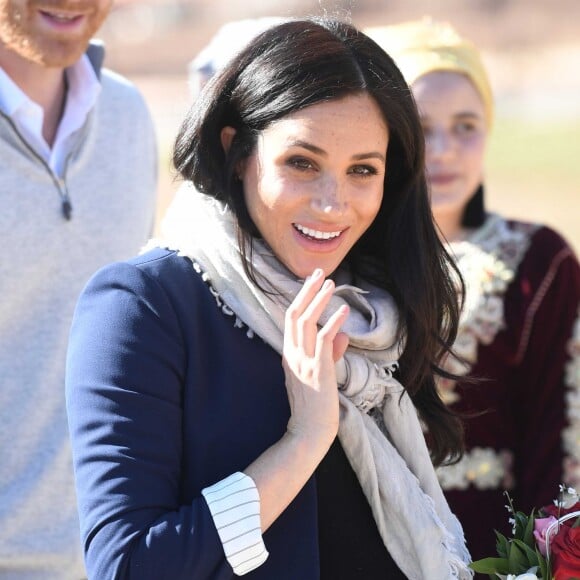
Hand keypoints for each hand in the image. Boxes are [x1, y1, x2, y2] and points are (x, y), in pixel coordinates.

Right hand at [282, 268, 349, 445]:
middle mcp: (292, 354)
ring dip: (319, 299)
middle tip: (319, 273)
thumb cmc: (315, 405)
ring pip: (307, 322)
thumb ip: (329, 353)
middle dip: (306, 291)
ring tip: (332, 283)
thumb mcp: (319, 374)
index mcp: (289, 354)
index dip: (301, 298)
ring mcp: (303, 362)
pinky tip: (344, 310)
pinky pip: (324, 340)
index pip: (291, 320)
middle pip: (295, 314)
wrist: (310, 432)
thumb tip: (342, 335)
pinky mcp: (318, 370)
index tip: (312, 282)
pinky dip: (334, 322)